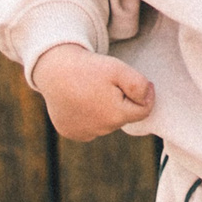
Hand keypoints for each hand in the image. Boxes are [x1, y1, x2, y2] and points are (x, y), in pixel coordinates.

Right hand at [30, 46, 154, 141]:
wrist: (54, 70)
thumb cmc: (88, 68)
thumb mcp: (118, 69)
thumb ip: (139, 85)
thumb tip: (147, 97)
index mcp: (115, 116)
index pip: (143, 111)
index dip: (144, 94)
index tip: (135, 81)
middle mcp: (100, 130)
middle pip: (123, 117)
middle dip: (122, 101)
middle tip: (106, 83)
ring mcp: (83, 133)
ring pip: (107, 122)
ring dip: (105, 110)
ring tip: (91, 91)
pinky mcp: (71, 132)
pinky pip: (90, 126)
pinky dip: (89, 116)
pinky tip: (80, 101)